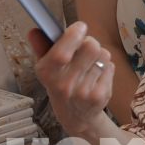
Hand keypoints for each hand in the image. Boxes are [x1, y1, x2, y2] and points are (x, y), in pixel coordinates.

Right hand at [30, 24, 113, 138]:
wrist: (76, 117)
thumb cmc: (60, 85)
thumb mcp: (47, 67)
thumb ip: (41, 47)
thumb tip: (35, 31)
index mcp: (47, 73)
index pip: (62, 51)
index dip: (74, 34)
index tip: (79, 28)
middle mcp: (64, 84)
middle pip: (91, 46)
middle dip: (90, 42)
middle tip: (85, 48)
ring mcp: (83, 92)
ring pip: (103, 54)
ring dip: (99, 55)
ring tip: (90, 65)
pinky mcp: (100, 95)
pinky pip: (110, 66)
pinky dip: (106, 67)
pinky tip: (97, 76)